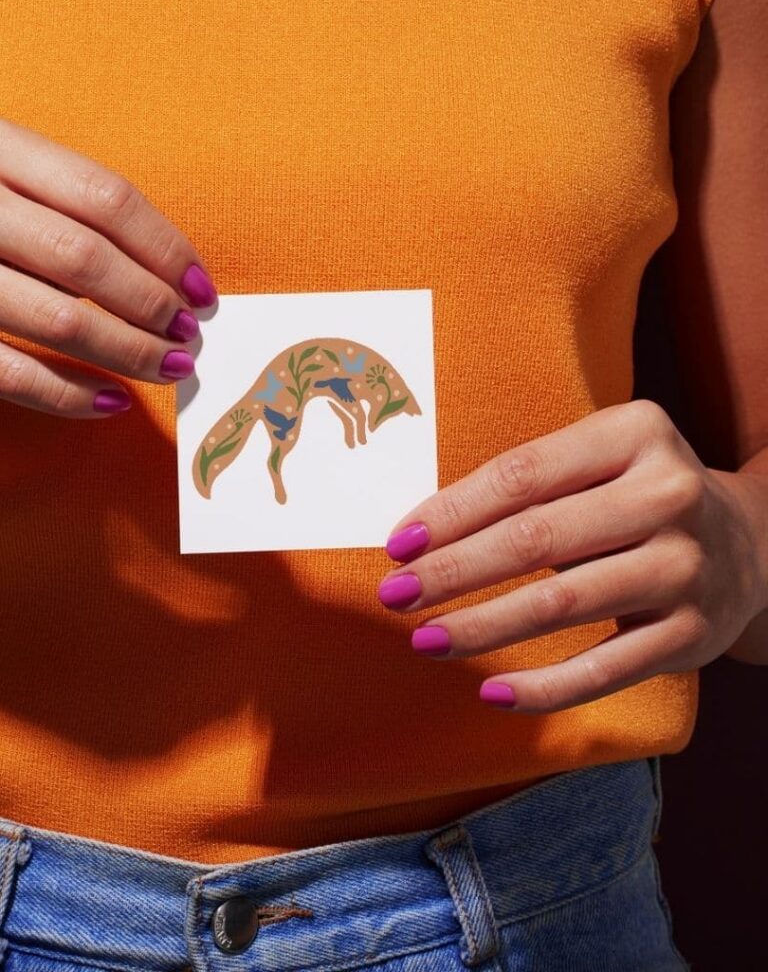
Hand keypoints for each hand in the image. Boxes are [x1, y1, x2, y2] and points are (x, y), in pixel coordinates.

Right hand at [0, 112, 215, 416]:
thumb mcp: (0, 192)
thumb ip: (75, 216)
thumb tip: (177, 281)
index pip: (105, 197)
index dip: (166, 250)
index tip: (202, 291)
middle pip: (86, 260)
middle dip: (153, 306)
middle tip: (189, 337)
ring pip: (58, 320)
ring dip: (129, 352)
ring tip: (169, 368)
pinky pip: (17, 374)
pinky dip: (76, 395)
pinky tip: (114, 401)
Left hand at [378, 400, 767, 711]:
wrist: (748, 542)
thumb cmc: (631, 497)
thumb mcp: (592, 465)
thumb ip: (521, 488)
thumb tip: (417, 537)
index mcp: (634, 433)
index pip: (520, 476)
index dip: (450, 513)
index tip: (398, 546)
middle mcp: (669, 494)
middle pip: (535, 538)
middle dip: (452, 572)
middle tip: (395, 596)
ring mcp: (686, 565)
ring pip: (562, 604)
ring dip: (482, 628)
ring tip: (426, 639)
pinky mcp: (695, 632)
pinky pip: (605, 668)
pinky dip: (544, 687)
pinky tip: (492, 692)